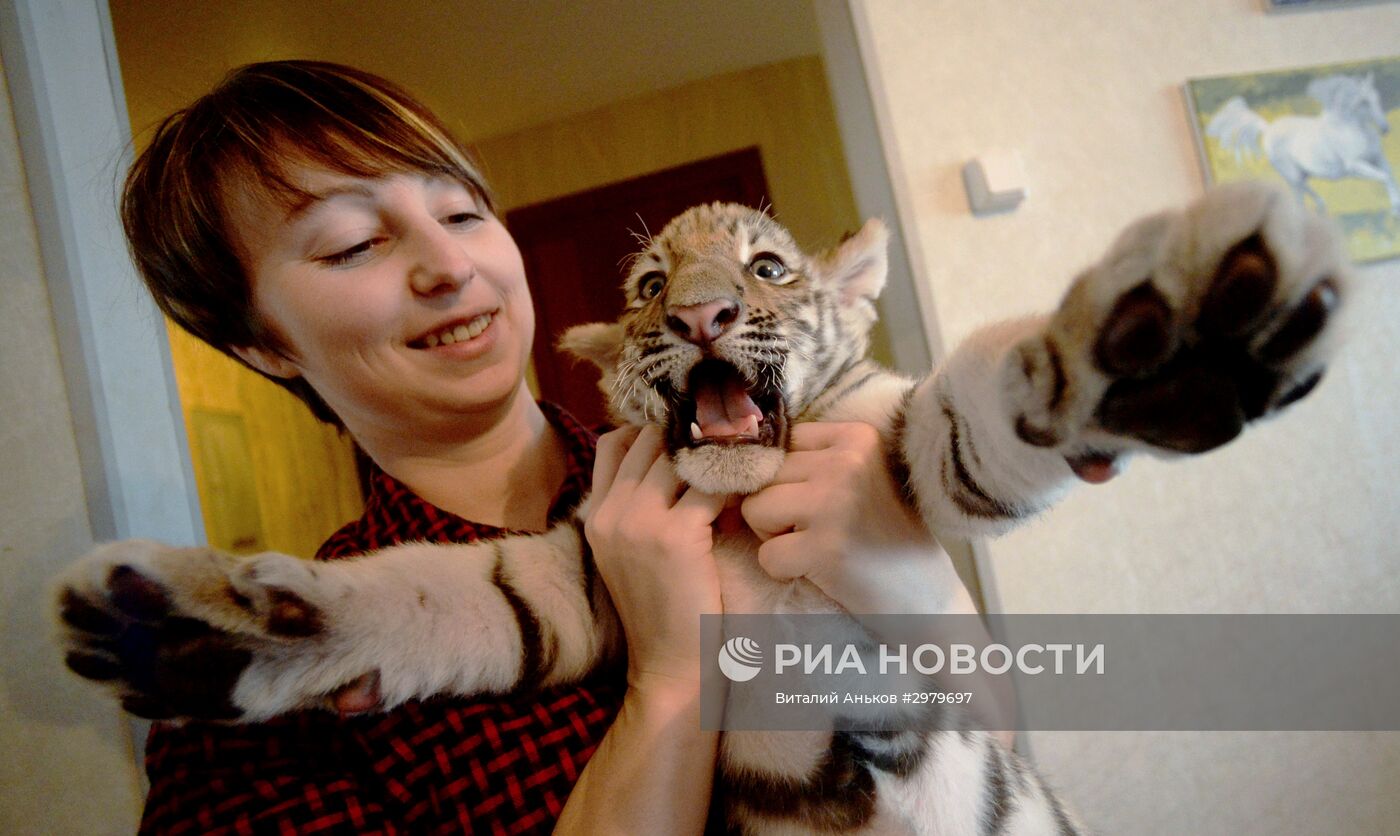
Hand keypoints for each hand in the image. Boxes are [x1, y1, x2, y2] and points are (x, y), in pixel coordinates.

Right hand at [584, 426, 726, 687]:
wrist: (670, 667)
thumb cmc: (663, 611)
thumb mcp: (630, 553)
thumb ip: (638, 508)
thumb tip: (675, 459)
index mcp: (596, 516)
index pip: (613, 443)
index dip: (651, 431)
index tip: (686, 438)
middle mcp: (610, 513)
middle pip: (649, 441)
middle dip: (688, 436)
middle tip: (724, 439)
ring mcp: (639, 522)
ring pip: (681, 458)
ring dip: (715, 458)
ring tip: (741, 464)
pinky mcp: (676, 536)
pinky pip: (713, 488)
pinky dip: (735, 487)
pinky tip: (748, 498)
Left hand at [740, 422, 962, 614]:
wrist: (926, 596)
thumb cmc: (883, 535)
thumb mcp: (859, 477)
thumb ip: (814, 459)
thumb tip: (743, 446)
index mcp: (857, 436)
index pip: (783, 444)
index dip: (786, 478)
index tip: (821, 502)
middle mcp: (847, 461)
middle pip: (764, 475)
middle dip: (777, 508)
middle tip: (821, 530)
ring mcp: (835, 503)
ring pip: (754, 509)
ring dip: (775, 537)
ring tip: (817, 546)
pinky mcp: (825, 548)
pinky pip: (766, 556)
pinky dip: (784, 571)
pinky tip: (820, 570)